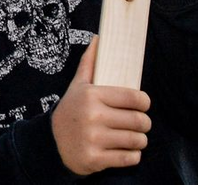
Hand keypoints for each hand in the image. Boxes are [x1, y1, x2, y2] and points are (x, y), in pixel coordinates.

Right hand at [51, 39, 150, 173]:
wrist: (52, 142)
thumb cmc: (71, 109)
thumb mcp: (77, 85)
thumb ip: (90, 62)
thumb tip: (99, 38)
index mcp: (91, 95)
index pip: (131, 96)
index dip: (144, 101)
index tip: (144, 103)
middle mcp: (93, 116)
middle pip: (137, 120)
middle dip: (145, 122)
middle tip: (143, 122)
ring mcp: (94, 139)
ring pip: (135, 140)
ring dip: (141, 139)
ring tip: (137, 136)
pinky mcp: (96, 159)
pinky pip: (128, 158)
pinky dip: (134, 155)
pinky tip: (129, 150)